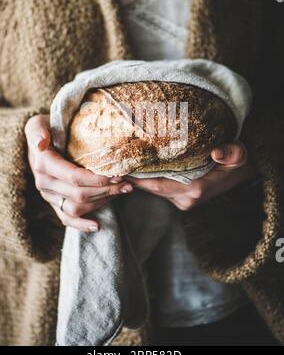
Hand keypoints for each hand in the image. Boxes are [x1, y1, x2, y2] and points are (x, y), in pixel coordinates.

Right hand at [25, 114, 132, 231]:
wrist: (41, 137)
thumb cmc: (47, 126)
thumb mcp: (39, 123)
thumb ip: (39, 131)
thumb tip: (41, 143)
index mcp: (43, 164)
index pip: (74, 177)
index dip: (98, 179)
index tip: (118, 174)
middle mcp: (44, 183)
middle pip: (79, 194)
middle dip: (106, 189)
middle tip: (127, 183)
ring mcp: (49, 195)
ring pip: (77, 207)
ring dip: (102, 202)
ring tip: (122, 192)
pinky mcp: (54, 203)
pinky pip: (66, 219)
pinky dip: (81, 225)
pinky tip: (97, 225)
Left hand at [125, 142, 257, 210]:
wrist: (243, 174)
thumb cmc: (239, 162)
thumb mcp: (240, 154)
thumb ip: (231, 153)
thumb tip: (217, 154)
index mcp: (196, 189)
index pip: (160, 185)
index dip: (139, 179)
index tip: (120, 171)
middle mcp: (186, 199)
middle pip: (152, 189)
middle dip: (132, 179)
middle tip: (110, 166)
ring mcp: (183, 200)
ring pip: (154, 190)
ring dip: (137, 180)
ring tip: (117, 166)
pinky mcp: (181, 198)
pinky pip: (160, 189)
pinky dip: (147, 180)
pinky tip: (134, 170)